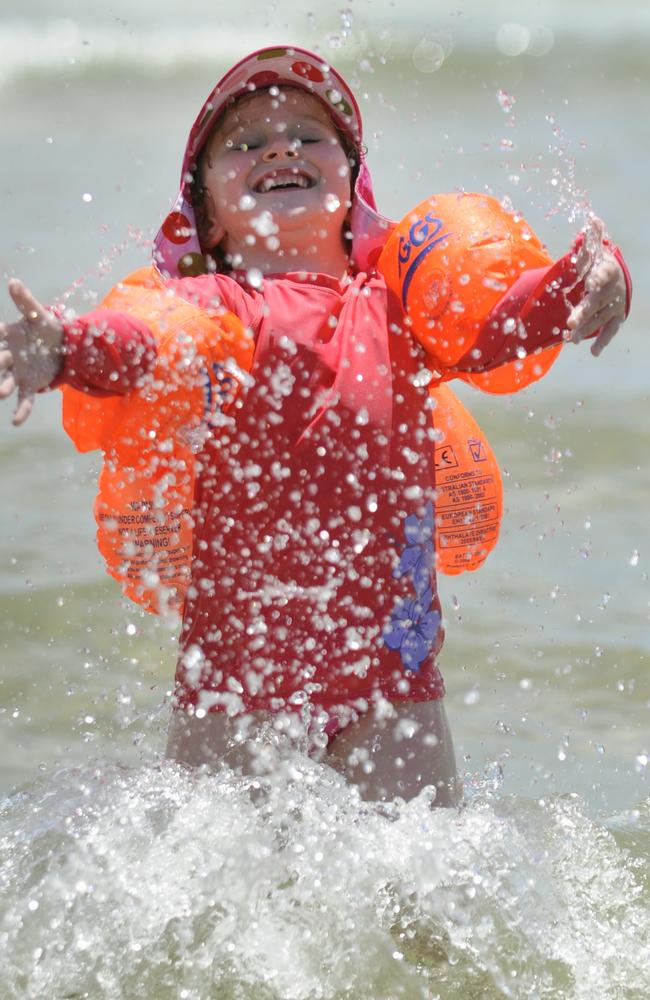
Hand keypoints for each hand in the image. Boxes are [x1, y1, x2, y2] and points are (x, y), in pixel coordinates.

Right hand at [0, 280, 63, 425]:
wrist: (60, 346)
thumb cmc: (44, 328)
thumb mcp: (37, 314)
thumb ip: (26, 302)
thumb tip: (13, 282)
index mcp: (8, 337)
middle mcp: (8, 357)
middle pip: (0, 362)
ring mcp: (17, 373)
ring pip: (7, 382)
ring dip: (2, 388)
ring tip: (0, 394)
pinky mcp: (30, 385)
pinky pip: (24, 400)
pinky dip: (21, 411)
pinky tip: (16, 422)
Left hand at [567, 215, 626, 356]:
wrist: (619, 279)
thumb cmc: (601, 264)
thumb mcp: (596, 250)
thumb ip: (592, 238)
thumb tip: (591, 219)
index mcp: (608, 271)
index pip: (603, 274)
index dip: (597, 278)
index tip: (590, 283)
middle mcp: (613, 290)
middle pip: (597, 302)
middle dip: (584, 312)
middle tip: (570, 322)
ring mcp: (615, 306)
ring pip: (600, 319)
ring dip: (587, 330)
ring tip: (571, 339)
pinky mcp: (616, 318)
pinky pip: (610, 331)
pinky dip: (603, 341)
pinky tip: (594, 353)